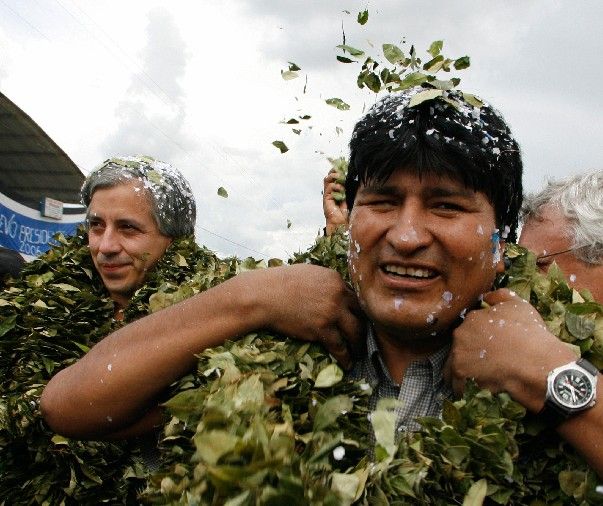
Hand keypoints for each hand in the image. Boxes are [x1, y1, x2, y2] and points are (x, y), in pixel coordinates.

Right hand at [247, 264, 364, 368]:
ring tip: (358, 353)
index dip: (356, 311)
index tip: (357, 320)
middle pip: (360, 314)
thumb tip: (333, 293)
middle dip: (364, 328)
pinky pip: (339, 346)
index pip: (354, 297)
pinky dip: (345, 357)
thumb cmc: (279, 283)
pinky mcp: (322, 329)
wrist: (263, 296)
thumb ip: (326, 283)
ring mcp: (331, 312)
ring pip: (355, 331)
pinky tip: (347, 364)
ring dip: (358, 345)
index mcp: (335, 279)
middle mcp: (338, 295)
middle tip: (363, 338)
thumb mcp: (309, 274)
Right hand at [323, 169, 347, 234]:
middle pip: (330, 175)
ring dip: (334, 176)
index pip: (335, 176)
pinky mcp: (326, 199)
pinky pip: (329, 187)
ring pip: (327, 179)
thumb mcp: (353, 197)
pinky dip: (336, 186)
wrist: (343, 224)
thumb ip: (353, 188)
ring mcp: (328, 195)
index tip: (345, 166)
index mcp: (338, 190)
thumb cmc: (349, 212)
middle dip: (335, 170)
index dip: (339, 170)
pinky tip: (341, 189)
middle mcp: (332, 191)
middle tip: (342, 170)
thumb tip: (357, 178)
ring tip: (341, 177)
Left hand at [446, 288, 576, 411]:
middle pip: (460, 345)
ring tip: (473, 379)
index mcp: (472, 317)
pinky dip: (461, 387)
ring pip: (454, 363)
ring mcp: (458, 353)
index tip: (486, 346)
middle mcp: (460, 333)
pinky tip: (469, 391)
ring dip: (462, 370)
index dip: (479, 338)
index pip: (470, 328)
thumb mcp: (519, 305)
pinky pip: (456, 382)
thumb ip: (500, 297)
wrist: (536, 363)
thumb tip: (487, 296)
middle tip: (482, 363)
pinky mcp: (460, 372)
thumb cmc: (530, 334)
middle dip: (468, 353)